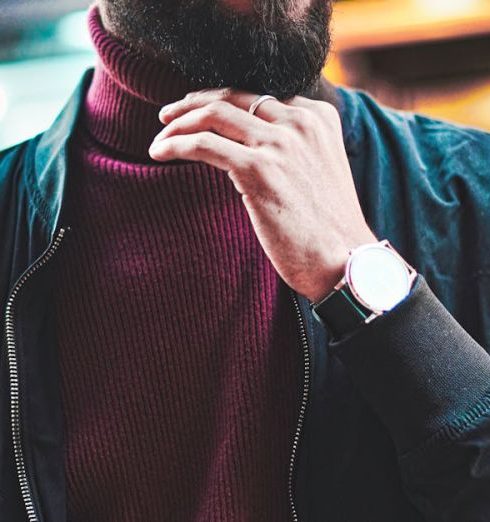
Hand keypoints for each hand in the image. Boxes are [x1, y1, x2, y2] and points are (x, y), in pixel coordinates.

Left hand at [149, 88, 376, 302]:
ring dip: (179, 123)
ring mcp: (279, 143)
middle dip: (194, 103)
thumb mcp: (319, 172)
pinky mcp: (258, 169)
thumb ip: (293, 150)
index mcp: (317, 118)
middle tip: (169, 116)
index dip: (223, 103)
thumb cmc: (328, 228)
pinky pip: (204, 145)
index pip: (258, 98)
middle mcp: (299, 122)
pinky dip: (176, 145)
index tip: (200, 114)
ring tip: (159, 138)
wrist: (344, 261)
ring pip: (213, 115)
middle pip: (233, 97)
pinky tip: (158, 153)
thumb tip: (250, 151)